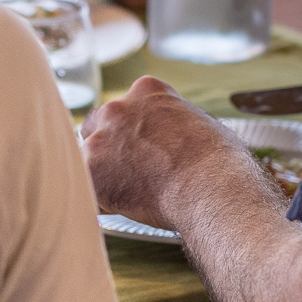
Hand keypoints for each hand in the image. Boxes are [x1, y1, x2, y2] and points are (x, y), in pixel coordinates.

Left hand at [81, 75, 249, 227]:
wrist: (210, 187)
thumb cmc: (217, 162)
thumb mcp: (202, 124)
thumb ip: (175, 125)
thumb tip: (177, 139)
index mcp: (146, 91)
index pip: (125, 109)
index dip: (131, 132)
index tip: (140, 149)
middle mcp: (118, 109)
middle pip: (96, 127)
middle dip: (108, 149)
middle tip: (128, 173)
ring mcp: (100, 140)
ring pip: (88, 159)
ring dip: (103, 176)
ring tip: (130, 196)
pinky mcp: (91, 171)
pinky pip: (84, 190)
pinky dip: (98, 202)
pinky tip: (120, 210)